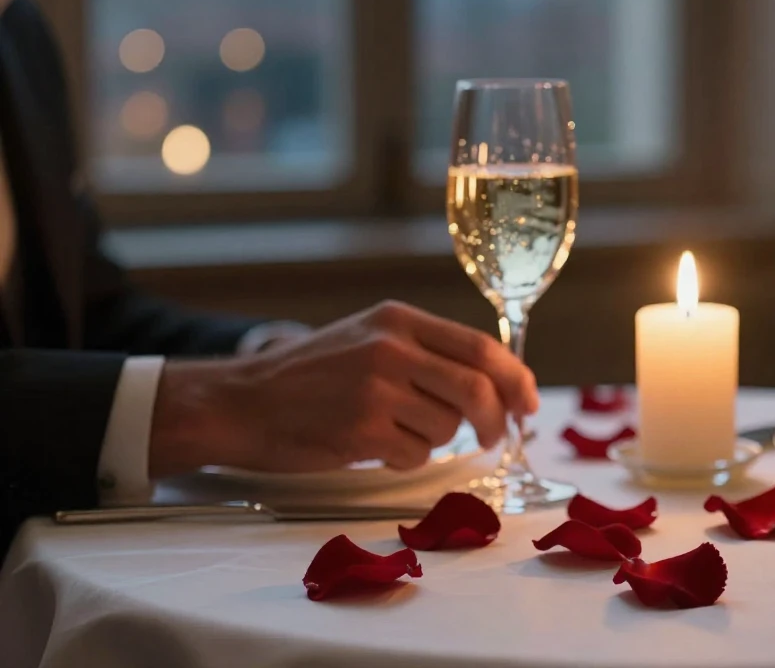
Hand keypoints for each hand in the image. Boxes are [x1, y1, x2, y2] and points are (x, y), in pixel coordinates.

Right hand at [150, 300, 538, 475]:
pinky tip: (375, 446)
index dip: (516, 379)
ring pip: (447, 425)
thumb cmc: (311, 376)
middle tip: (493, 438)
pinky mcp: (362, 429)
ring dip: (435, 439)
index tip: (528, 404)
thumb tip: (498, 382)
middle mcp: (392, 348)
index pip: (482, 347)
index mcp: (399, 320)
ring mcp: (377, 388)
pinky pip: (416, 454)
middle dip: (496, 420)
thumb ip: (427, 352)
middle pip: (477, 388)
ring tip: (396, 431)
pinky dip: (407, 458)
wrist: (241, 401)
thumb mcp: (370, 339)